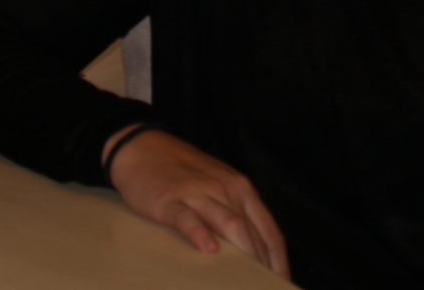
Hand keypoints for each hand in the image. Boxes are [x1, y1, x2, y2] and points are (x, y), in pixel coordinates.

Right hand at [104, 125, 289, 279]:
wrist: (142, 147)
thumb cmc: (183, 172)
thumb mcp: (218, 186)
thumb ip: (236, 212)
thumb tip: (255, 252)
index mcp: (241, 189)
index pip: (269, 230)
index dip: (278, 260)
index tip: (281, 282)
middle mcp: (225, 190)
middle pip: (251, 232)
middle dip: (261, 264)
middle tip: (264, 287)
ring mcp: (197, 193)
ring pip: (229, 224)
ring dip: (242, 254)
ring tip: (247, 281)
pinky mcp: (169, 200)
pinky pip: (187, 218)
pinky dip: (199, 233)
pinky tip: (208, 250)